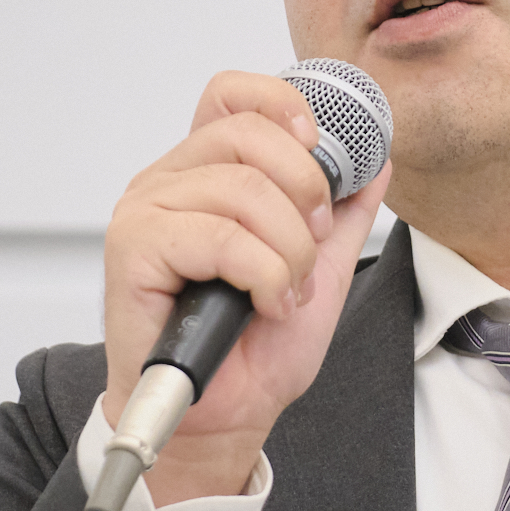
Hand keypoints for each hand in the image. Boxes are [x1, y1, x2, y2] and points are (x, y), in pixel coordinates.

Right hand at [101, 70, 391, 504]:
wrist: (225, 415)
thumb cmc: (254, 348)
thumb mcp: (321, 268)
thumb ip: (344, 214)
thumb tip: (376, 162)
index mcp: (206, 173)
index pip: (232, 95)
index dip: (282, 104)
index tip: (320, 147)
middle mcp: (170, 181)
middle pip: (248, 135)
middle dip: (304, 192)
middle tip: (310, 245)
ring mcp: (146, 211)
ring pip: (243, 190)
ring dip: (288, 250)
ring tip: (284, 292)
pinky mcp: (133, 249)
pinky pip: (222, 237)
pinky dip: (264, 275)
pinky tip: (264, 305)